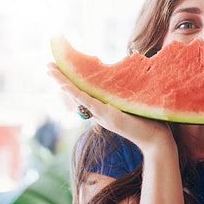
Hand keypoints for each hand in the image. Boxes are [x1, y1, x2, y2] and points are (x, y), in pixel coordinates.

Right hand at [47, 63, 175, 150]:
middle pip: (76, 91)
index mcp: (104, 107)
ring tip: (49, 69)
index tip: (61, 67)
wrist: (156, 138)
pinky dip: (75, 93)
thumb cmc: (149, 120)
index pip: (84, 90)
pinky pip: (88, 102)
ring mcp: (102, 114)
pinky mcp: (107, 116)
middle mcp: (100, 110)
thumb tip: (131, 67)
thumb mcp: (134, 101)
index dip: (72, 80)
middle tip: (47, 65)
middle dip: (61, 78)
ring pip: (77, 95)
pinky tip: (65, 85)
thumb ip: (128, 90)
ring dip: (62, 82)